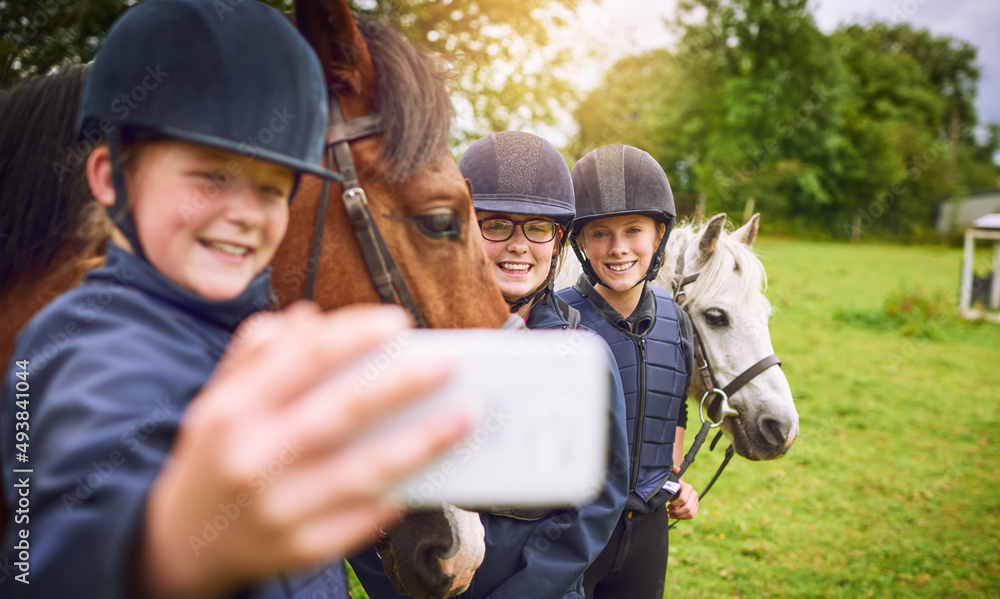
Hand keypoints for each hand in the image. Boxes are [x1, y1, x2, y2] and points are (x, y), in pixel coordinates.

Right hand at [139, 303, 472, 597]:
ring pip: (362, 472)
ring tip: (462, 419)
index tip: (399, 321)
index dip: (354, 335)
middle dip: (400, 385)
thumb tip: (308, 316)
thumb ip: (257, 354)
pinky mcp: (300, 550)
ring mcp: (276, 510)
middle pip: (339, 413)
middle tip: (447, 363)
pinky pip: (361, 521)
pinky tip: (428, 474)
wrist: (181, 545)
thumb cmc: (215, 456)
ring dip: (420, 444)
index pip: (301, 360)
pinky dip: (397, 495)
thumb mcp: (219, 400)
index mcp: (231, 410)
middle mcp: (251, 458)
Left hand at [666, 465, 698, 519]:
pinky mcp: (696, 506)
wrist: (677, 485)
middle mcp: (694, 494)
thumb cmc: (671, 483)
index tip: (668, 506)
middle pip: (687, 508)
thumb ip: (672, 470)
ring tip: (671, 515)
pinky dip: (683, 518)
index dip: (674, 505)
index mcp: (688, 488)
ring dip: (679, 516)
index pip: (683, 500)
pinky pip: (691, 515)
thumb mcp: (670, 477)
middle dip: (677, 513)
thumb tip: (676, 469)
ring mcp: (696, 500)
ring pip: (690, 513)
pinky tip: (675, 516)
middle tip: (669, 512)